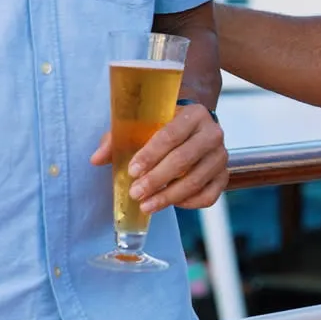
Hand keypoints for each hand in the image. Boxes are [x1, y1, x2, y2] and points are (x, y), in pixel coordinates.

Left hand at [90, 105, 227, 210]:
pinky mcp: (224, 175)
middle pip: (184, 159)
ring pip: (196, 181)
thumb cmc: (162, 126)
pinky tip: (171, 204)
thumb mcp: (141, 125)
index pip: (171, 134)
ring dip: (169, 196)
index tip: (132, 171)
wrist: (193, 129)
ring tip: (147, 205)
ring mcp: (221, 156)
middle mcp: (213, 133)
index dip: (150, 155)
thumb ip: (118, 139)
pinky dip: (189, 203)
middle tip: (136, 193)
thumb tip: (96, 159)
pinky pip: (209, 195)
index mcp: (193, 114)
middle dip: (157, 179)